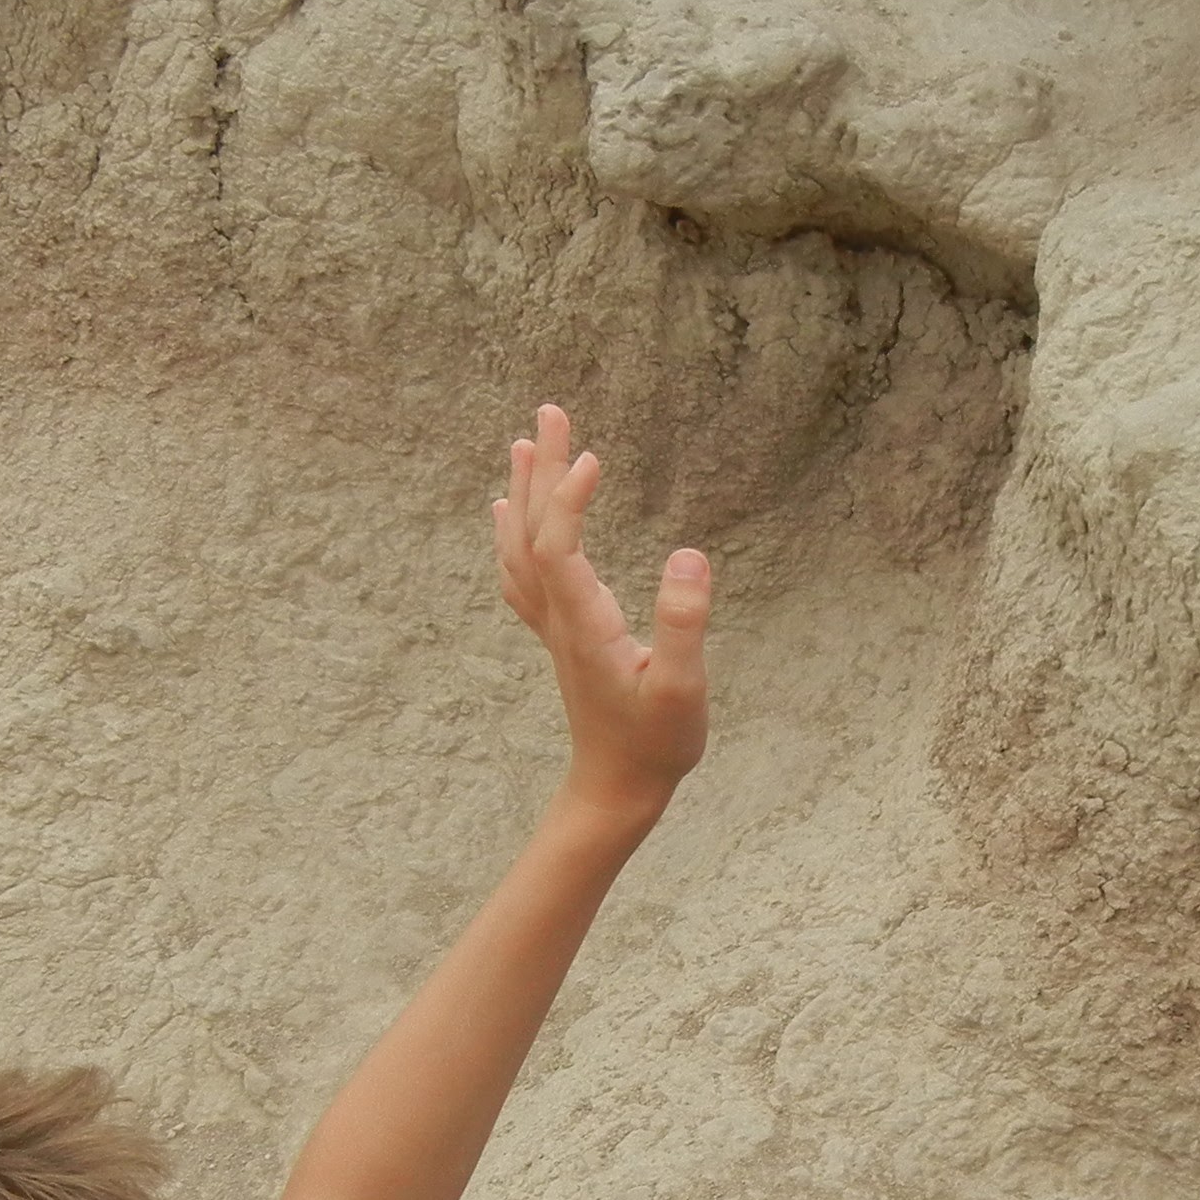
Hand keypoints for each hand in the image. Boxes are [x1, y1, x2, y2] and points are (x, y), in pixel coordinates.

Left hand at [495, 404, 710, 826]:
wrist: (618, 788)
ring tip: (524, 445)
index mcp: (585, 624)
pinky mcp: (561, 635)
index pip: (560, 546)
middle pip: (535, 531)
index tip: (593, 457)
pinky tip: (509, 513)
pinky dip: (514, 534)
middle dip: (543, 469)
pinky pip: (522, 573)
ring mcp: (554, 626)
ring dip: (524, 493)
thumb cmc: (656, 742)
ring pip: (522, 548)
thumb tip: (690, 555)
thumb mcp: (683, 688)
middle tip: (552, 412)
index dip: (569, 499)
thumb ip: (684, 625)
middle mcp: (559, 617)